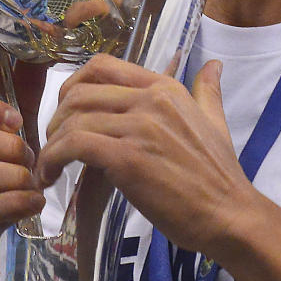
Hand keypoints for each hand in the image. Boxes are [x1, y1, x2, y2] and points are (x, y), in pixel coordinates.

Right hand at [0, 87, 45, 280]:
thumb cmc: (5, 176)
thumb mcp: (16, 129)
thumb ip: (24, 87)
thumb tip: (38, 41)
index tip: (18, 121)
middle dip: (11, 149)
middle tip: (32, 160)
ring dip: (16, 177)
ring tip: (34, 183)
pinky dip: (17, 203)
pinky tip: (34, 203)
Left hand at [37, 54, 252, 254]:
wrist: (230, 214)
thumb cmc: (220, 176)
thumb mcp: (215, 122)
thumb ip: (207, 92)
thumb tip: (214, 66)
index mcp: (166, 88)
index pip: (103, 66)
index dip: (73, 85)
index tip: (66, 112)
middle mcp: (150, 99)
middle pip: (79, 92)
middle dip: (57, 118)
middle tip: (55, 144)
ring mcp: (139, 127)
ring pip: (72, 119)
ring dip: (51, 143)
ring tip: (50, 167)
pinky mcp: (127, 158)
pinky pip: (73, 146)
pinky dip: (53, 160)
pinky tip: (51, 177)